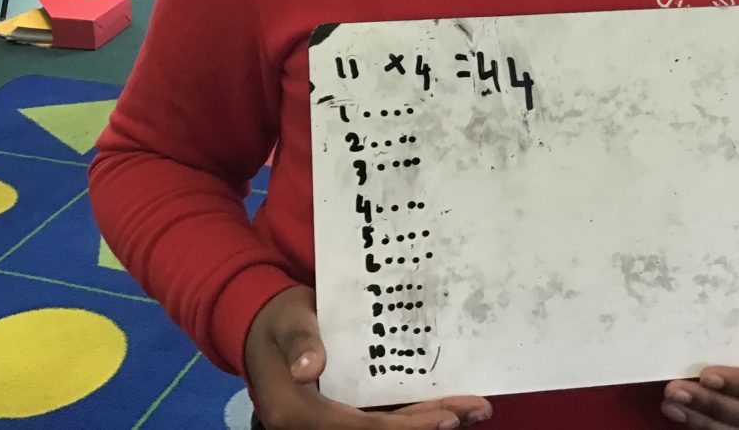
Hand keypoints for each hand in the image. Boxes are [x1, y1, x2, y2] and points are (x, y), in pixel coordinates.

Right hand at [244, 286, 491, 429]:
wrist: (265, 324)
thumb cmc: (278, 319)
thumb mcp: (287, 321)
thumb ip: (299, 342)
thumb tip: (311, 369)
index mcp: (296, 413)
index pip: (358, 428)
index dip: (403, 427)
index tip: (443, 418)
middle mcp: (316, 427)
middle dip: (428, 425)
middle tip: (473, 410)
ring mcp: (333, 421)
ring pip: (386, 427)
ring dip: (428, 421)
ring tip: (474, 409)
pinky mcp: (347, 412)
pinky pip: (384, 417)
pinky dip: (417, 413)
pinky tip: (449, 405)